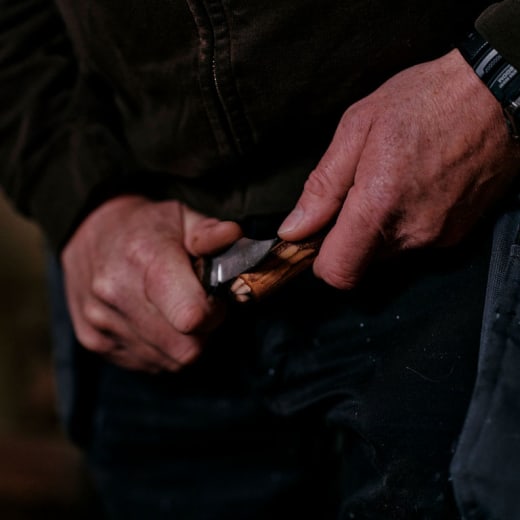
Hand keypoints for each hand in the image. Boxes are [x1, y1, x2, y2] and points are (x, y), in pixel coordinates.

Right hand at [60, 195, 241, 372]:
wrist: (86, 234)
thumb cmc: (144, 226)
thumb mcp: (182, 217)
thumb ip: (210, 233)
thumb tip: (234, 236)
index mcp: (145, 258)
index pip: (192, 317)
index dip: (214, 313)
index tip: (212, 298)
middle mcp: (117, 293)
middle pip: (185, 348)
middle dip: (202, 333)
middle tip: (196, 306)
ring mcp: (101, 321)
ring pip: (169, 361)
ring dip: (182, 343)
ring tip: (172, 310)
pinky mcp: (92, 340)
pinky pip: (147, 365)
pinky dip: (160, 350)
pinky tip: (154, 321)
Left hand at [278, 49, 519, 288]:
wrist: (497, 94)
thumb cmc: (426, 101)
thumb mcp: (357, 128)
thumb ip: (322, 187)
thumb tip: (295, 229)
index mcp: (379, 206)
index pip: (338, 273)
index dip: (320, 261)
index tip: (317, 237)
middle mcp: (412, 231)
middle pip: (360, 262)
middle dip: (348, 235)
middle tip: (356, 192)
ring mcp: (438, 236)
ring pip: (387, 253)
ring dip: (377, 228)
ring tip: (388, 183)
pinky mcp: (456, 234)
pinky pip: (415, 242)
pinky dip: (404, 224)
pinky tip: (412, 188)